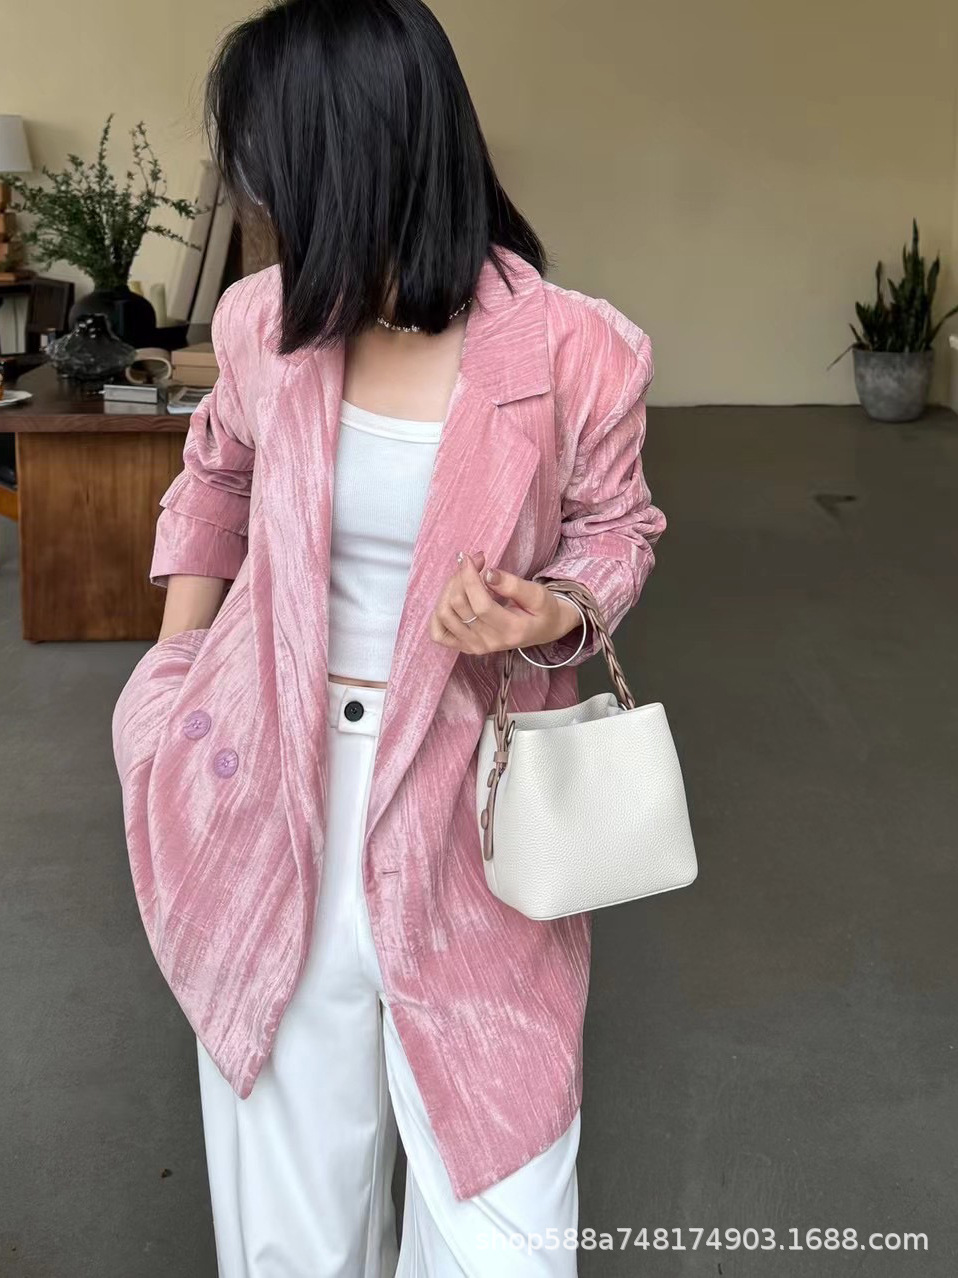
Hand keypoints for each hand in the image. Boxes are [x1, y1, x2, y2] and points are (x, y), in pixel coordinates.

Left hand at [428, 551, 583, 654]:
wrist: (544, 630)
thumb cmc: (542, 610)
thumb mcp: (537, 594)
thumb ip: (513, 585)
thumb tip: (488, 573)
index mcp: (510, 631)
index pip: (480, 604)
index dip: (470, 578)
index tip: (470, 557)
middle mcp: (489, 642)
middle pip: (459, 606)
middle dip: (461, 577)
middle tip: (475, 561)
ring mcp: (474, 647)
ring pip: (445, 615)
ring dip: (449, 589)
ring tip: (465, 576)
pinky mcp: (465, 646)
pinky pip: (438, 633)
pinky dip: (438, 614)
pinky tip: (451, 598)